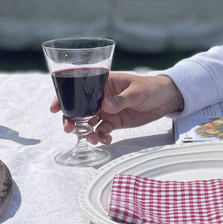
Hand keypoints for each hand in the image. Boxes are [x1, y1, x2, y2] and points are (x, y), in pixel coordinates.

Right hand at [50, 73, 183, 144]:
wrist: (167, 98)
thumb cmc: (151, 87)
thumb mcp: (137, 92)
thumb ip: (121, 100)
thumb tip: (104, 106)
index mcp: (105, 83)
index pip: (80, 87)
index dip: (64, 97)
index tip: (55, 108)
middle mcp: (102, 97)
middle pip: (80, 108)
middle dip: (72, 119)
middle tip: (70, 129)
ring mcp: (108, 110)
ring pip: (89, 122)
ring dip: (87, 131)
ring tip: (93, 138)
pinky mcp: (115, 121)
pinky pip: (102, 130)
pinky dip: (101, 136)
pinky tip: (105, 140)